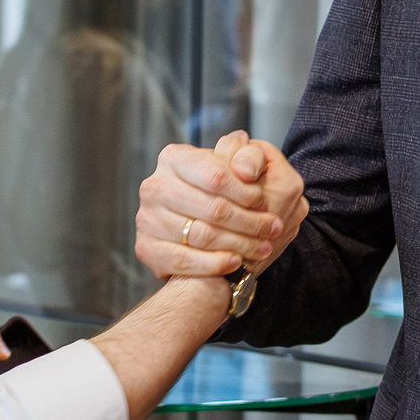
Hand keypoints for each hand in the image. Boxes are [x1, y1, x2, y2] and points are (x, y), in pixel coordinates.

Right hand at [136, 131, 308, 280]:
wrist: (191, 229)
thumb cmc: (217, 192)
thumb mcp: (236, 165)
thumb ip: (249, 156)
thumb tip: (247, 170)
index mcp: (174, 158)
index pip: (216, 175)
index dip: (245, 192)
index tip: (264, 202)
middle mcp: (155, 186)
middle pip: (212, 208)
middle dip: (249, 221)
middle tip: (273, 228)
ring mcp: (147, 218)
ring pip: (202, 235)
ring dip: (240, 244)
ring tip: (263, 247)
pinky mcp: (147, 247)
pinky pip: (184, 259)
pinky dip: (214, 262)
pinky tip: (236, 261)